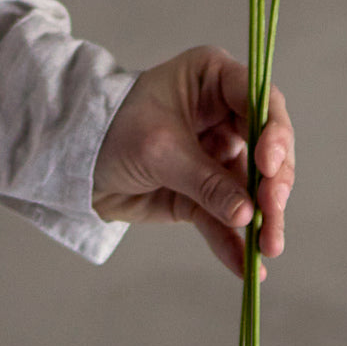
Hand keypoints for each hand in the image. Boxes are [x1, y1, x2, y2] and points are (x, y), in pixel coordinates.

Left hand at [90, 45, 294, 278]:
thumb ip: (205, 181)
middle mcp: (225, 114)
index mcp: (215, 79)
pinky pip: (225, 217)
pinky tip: (247, 266)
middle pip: (267, 147)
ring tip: (269, 247)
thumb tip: (246, 214)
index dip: (273, 132)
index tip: (269, 165)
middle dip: (273, 182)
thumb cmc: (111, 129)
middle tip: (272, 209)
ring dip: (263, 219)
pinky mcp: (205, 193)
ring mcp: (217, 155)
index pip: (261, 101)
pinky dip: (235, 242)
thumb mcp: (160, 149)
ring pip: (252, 187)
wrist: (73, 162)